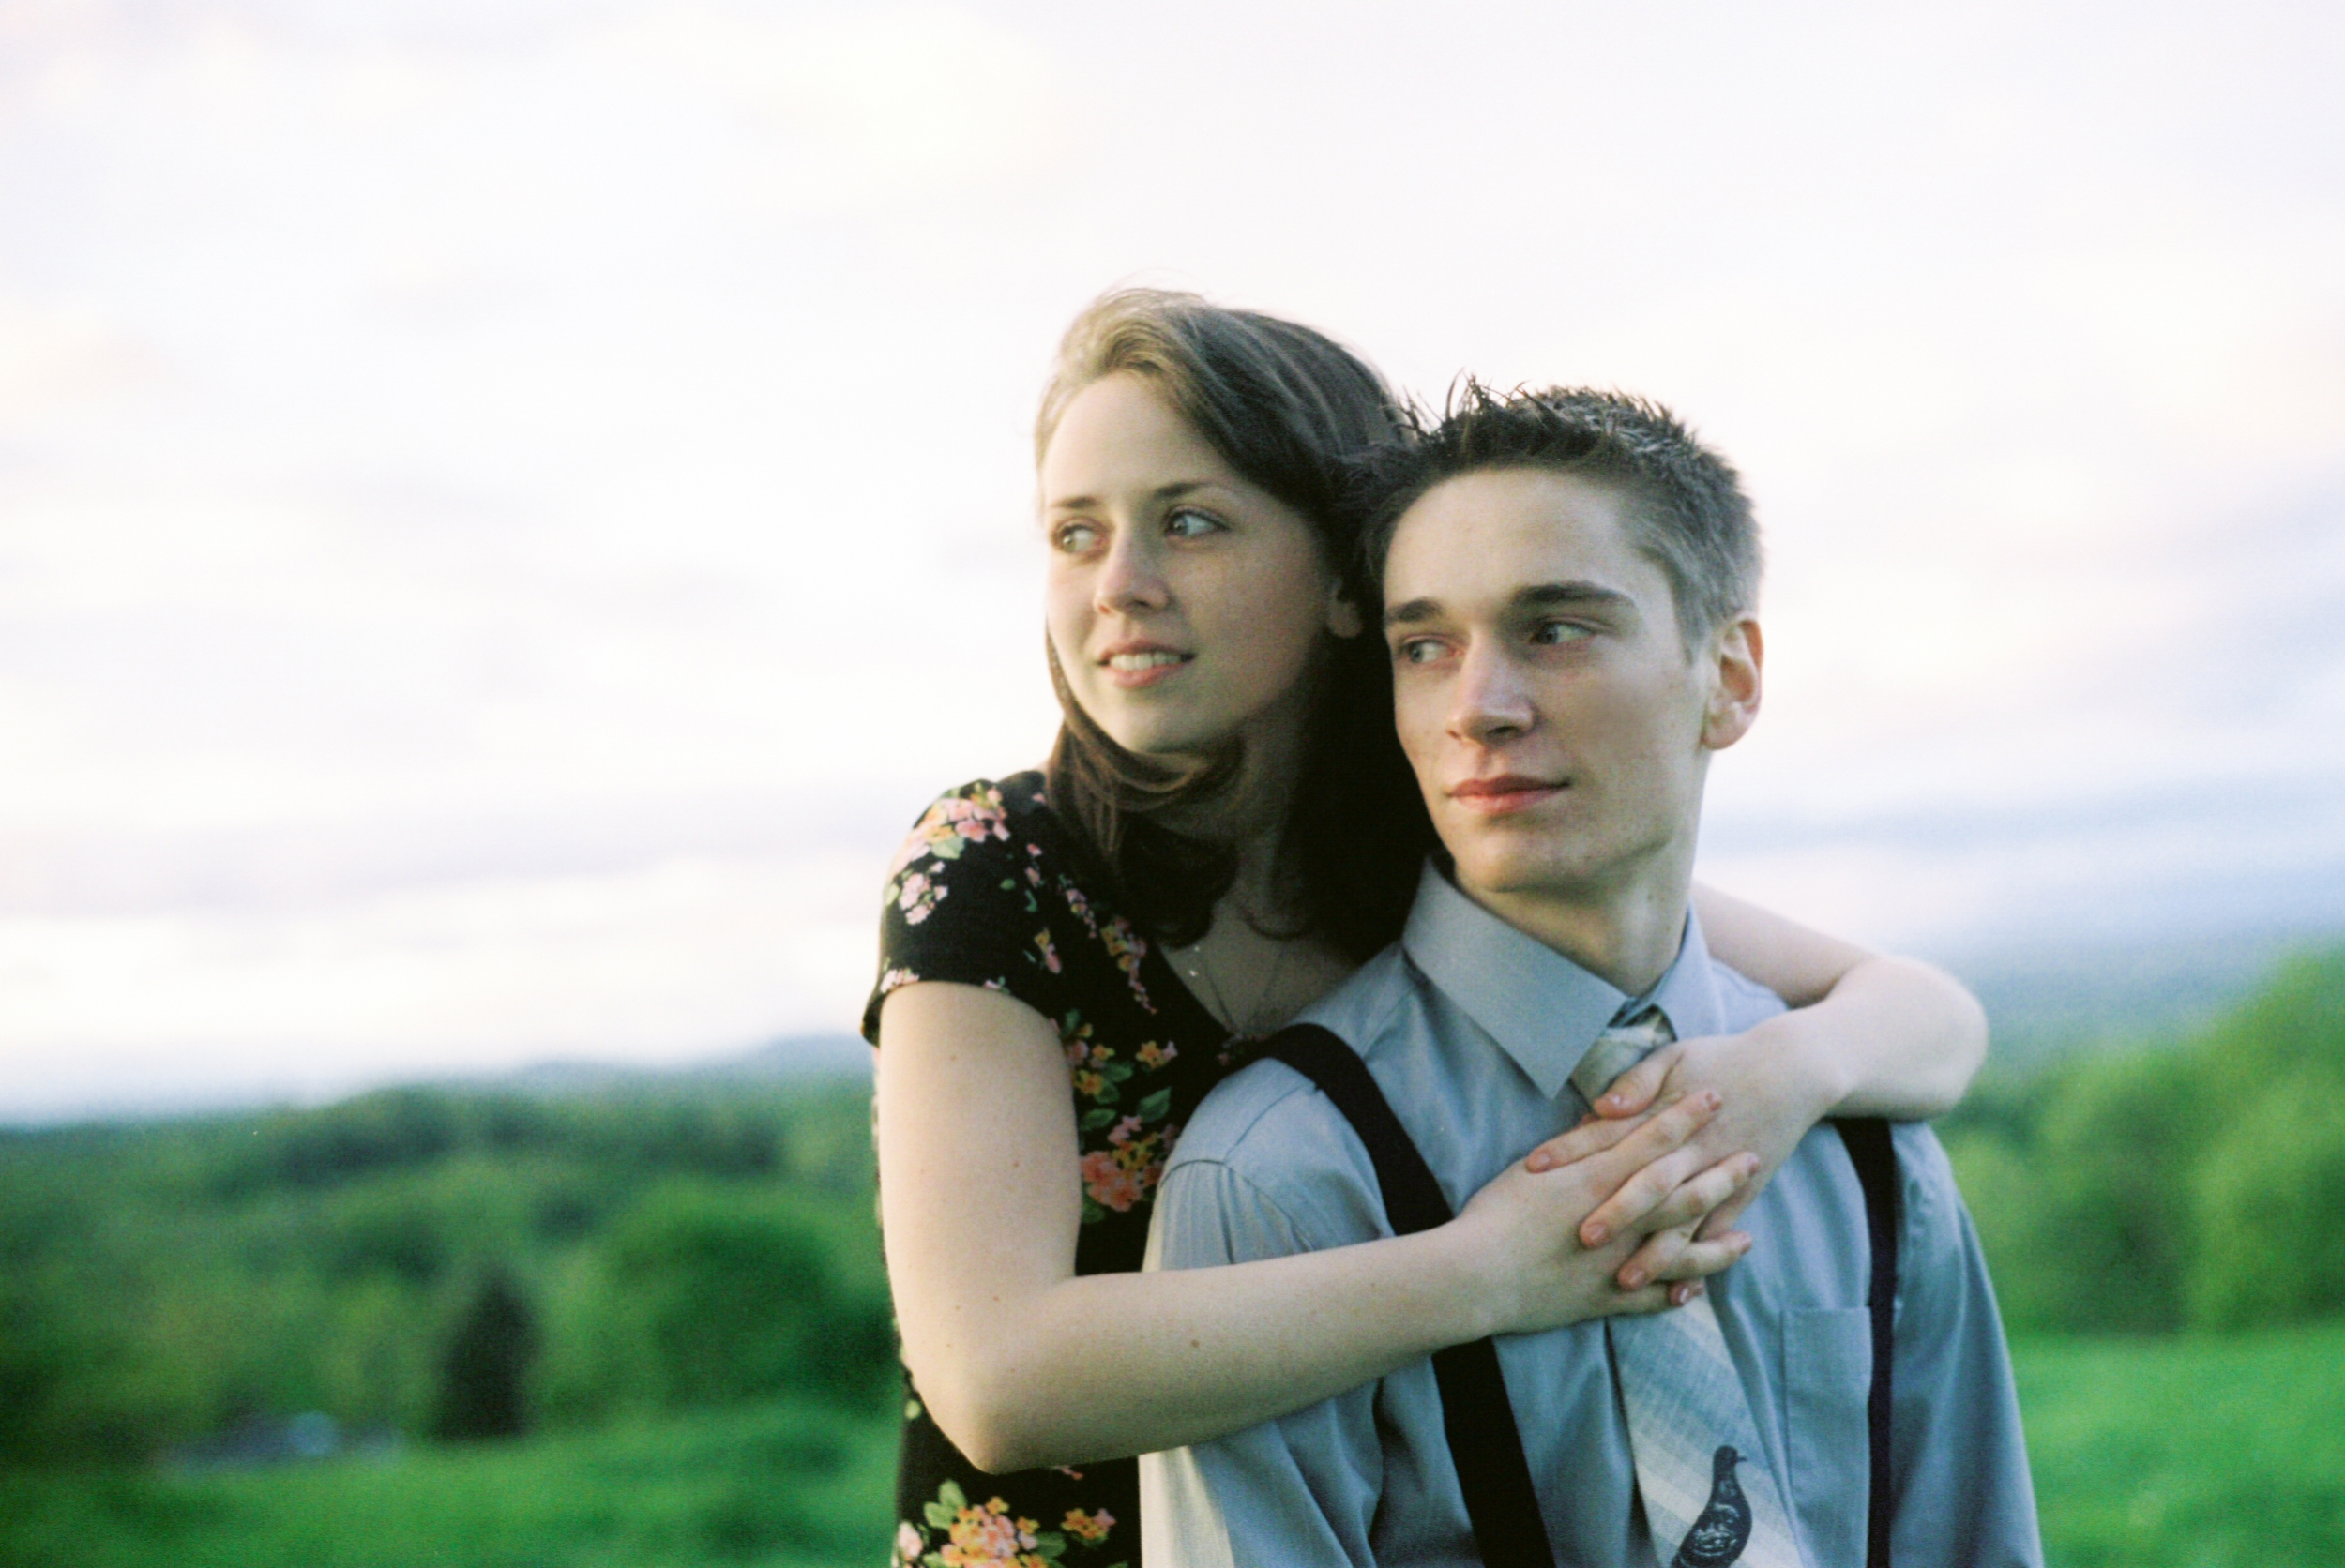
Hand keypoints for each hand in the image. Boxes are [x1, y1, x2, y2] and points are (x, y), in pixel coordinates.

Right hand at [1452, 1090, 1757, 1337]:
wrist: (1476, 1275)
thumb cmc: (1496, 1214)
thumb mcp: (1535, 1167)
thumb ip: (1577, 1149)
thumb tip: (1602, 1128)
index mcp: (1601, 1179)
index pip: (1654, 1139)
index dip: (1685, 1116)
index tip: (1715, 1096)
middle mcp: (1622, 1220)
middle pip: (1684, 1193)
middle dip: (1721, 1174)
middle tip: (1753, 1158)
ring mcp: (1620, 1262)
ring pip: (1683, 1251)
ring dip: (1718, 1245)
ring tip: (1748, 1238)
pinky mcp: (1607, 1299)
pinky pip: (1654, 1298)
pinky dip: (1677, 1292)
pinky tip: (1696, 1290)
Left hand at [1535, 1027, 1837, 1293]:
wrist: (1790, 1072)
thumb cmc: (1719, 1059)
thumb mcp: (1675, 1056)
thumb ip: (1637, 1081)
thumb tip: (1605, 1105)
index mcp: (1666, 1113)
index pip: (1610, 1135)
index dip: (1573, 1150)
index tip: (1535, 1167)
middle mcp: (1691, 1151)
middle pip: (1648, 1184)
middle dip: (1617, 1212)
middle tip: (1582, 1238)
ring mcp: (1718, 1176)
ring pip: (1683, 1221)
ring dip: (1656, 1253)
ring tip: (1626, 1280)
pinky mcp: (1741, 1194)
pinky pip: (1719, 1234)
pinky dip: (1701, 1262)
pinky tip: (1680, 1292)